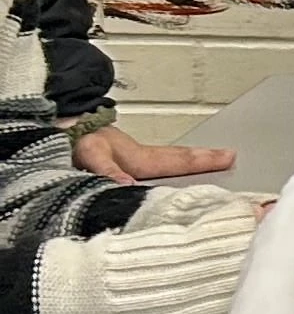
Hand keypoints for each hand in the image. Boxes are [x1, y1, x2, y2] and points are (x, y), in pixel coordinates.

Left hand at [75, 123, 237, 181]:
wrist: (43, 128)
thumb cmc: (67, 138)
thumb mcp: (89, 152)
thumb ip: (109, 169)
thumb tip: (130, 186)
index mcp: (135, 157)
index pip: (176, 161)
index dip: (204, 161)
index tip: (230, 157)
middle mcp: (133, 160)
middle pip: (175, 159)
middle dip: (202, 158)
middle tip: (228, 156)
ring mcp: (122, 162)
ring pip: (160, 164)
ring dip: (183, 163)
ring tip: (204, 162)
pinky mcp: (108, 167)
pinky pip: (141, 172)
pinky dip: (158, 172)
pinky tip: (152, 180)